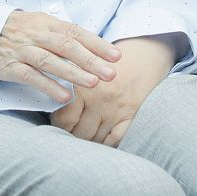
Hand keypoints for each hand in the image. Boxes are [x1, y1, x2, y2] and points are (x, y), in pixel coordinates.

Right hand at [0, 10, 120, 103]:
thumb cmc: (19, 30)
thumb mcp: (40, 25)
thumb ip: (63, 35)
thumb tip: (94, 47)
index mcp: (47, 23)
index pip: (76, 33)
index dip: (97, 44)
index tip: (117, 57)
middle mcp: (36, 35)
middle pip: (67, 46)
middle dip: (91, 60)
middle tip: (111, 74)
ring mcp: (23, 50)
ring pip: (51, 61)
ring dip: (73, 73)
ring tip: (93, 84)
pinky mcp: (10, 66)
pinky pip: (31, 76)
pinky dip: (48, 86)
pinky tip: (64, 96)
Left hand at [51, 36, 173, 146]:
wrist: (143, 53)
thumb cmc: (108, 60)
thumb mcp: (83, 66)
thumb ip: (68, 83)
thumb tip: (52, 103)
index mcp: (83, 86)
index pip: (64, 119)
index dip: (60, 125)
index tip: (61, 123)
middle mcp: (99, 100)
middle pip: (79, 132)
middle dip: (73, 135)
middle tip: (73, 131)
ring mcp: (116, 109)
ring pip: (96, 138)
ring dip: (90, 140)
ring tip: (86, 134)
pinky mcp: (132, 115)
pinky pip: (115, 139)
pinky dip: (108, 143)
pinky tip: (103, 138)